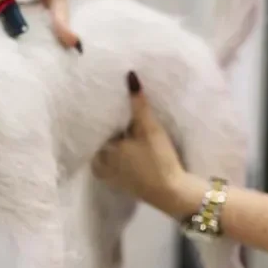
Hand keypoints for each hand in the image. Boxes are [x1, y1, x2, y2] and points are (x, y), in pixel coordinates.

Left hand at [92, 72, 202, 217]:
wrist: (172, 192)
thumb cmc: (158, 158)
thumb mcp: (149, 128)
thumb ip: (138, 103)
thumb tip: (129, 76)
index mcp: (102, 150)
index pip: (95, 128)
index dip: (100, 116)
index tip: (104, 102)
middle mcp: (100, 164)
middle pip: (99, 141)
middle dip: (104, 129)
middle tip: (112, 111)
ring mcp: (109, 176)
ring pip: (104, 154)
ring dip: (110, 143)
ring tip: (119, 126)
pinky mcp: (120, 184)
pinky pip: (111, 165)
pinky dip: (115, 156)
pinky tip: (126, 146)